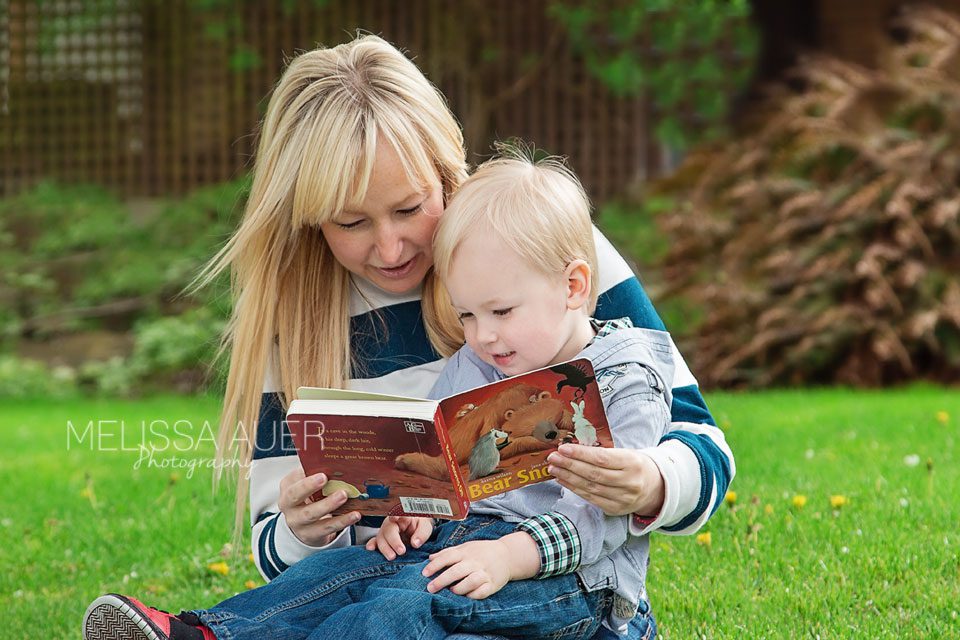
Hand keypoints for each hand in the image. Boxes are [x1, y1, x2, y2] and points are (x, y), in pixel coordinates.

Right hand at [278, 467, 359, 546]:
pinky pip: (327, 528)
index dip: (304, 474)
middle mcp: (288, 505)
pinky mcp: (311, 534)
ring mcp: (298, 522)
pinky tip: (354, 514)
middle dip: (309, 486)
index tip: (318, 470)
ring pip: (311, 514)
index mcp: (287, 487)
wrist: (303, 526)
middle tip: (325, 478)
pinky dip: (342, 521)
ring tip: (344, 495)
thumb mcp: (308, 485)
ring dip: (328, 504)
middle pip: (295, 495)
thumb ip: (316, 474)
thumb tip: (335, 462)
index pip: (293, 478)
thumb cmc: (309, 498)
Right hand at [365, 516, 433, 559]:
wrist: (417, 527)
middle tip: (401, 551)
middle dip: (393, 542)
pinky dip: (372, 544)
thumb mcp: (426, 527)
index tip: (395, 518)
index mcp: (403, 516)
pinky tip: (371, 548)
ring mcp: (386, 530)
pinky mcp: (383, 538)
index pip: (398, 515)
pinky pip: (375, 541)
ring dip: (385, 548)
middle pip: (388, 530)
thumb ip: (422, 534)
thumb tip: (415, 543)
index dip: (395, 516)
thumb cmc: (420, 525)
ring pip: (381, 537)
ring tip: (392, 557)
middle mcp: (392, 522)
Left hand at [421, 539, 511, 598]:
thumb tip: (430, 558)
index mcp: (466, 552)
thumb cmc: (481, 551)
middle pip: (457, 571)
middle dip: (442, 580)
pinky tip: (466, 596)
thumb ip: (447, 553)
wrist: (507, 554)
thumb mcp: (465, 547)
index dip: (435, 565)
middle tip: (430, 588)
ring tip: (451, 591)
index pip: (448, 557)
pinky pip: (483, 592)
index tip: (424, 573)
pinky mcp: (493, 584)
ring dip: (459, 588)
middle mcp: (475, 562)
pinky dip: (474, 595)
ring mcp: (485, 573)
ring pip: (471, 581)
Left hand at [547, 444, 664, 516]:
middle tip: (553, 457)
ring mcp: (623, 499)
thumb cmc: (634, 465)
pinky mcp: (616, 509)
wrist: (655, 488)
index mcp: (632, 463)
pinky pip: (591, 499)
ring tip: (554, 468)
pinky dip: (574, 489)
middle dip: (570, 465)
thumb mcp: (625, 453)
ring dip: (568, 478)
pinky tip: (563, 480)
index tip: (563, 448)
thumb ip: (602, 452)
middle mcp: (629, 483)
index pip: (602, 459)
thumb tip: (572, 449)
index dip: (580, 454)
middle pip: (594, 474)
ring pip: (590, 488)